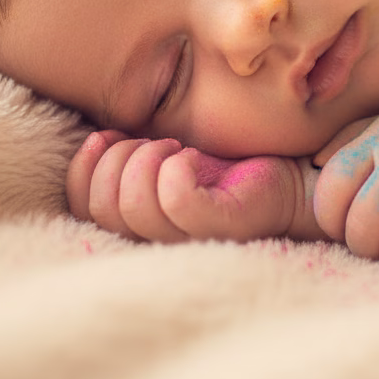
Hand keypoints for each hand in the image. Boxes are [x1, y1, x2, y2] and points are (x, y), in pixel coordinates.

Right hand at [66, 131, 321, 242]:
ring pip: (136, 206)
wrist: (294, 174)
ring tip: (176, 146)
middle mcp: (161, 242)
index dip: (83, 168)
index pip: (83, 208)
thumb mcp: (168, 154)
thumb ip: (131, 155)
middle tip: (154, 140)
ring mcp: (193, 240)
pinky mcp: (224, 227)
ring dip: (147, 160)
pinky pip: (176, 200)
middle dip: (118, 160)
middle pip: (104, 207)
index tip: (104, 135)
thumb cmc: (229, 165)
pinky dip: (177, 168)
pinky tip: (194, 158)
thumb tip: (96, 136)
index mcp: (141, 226)